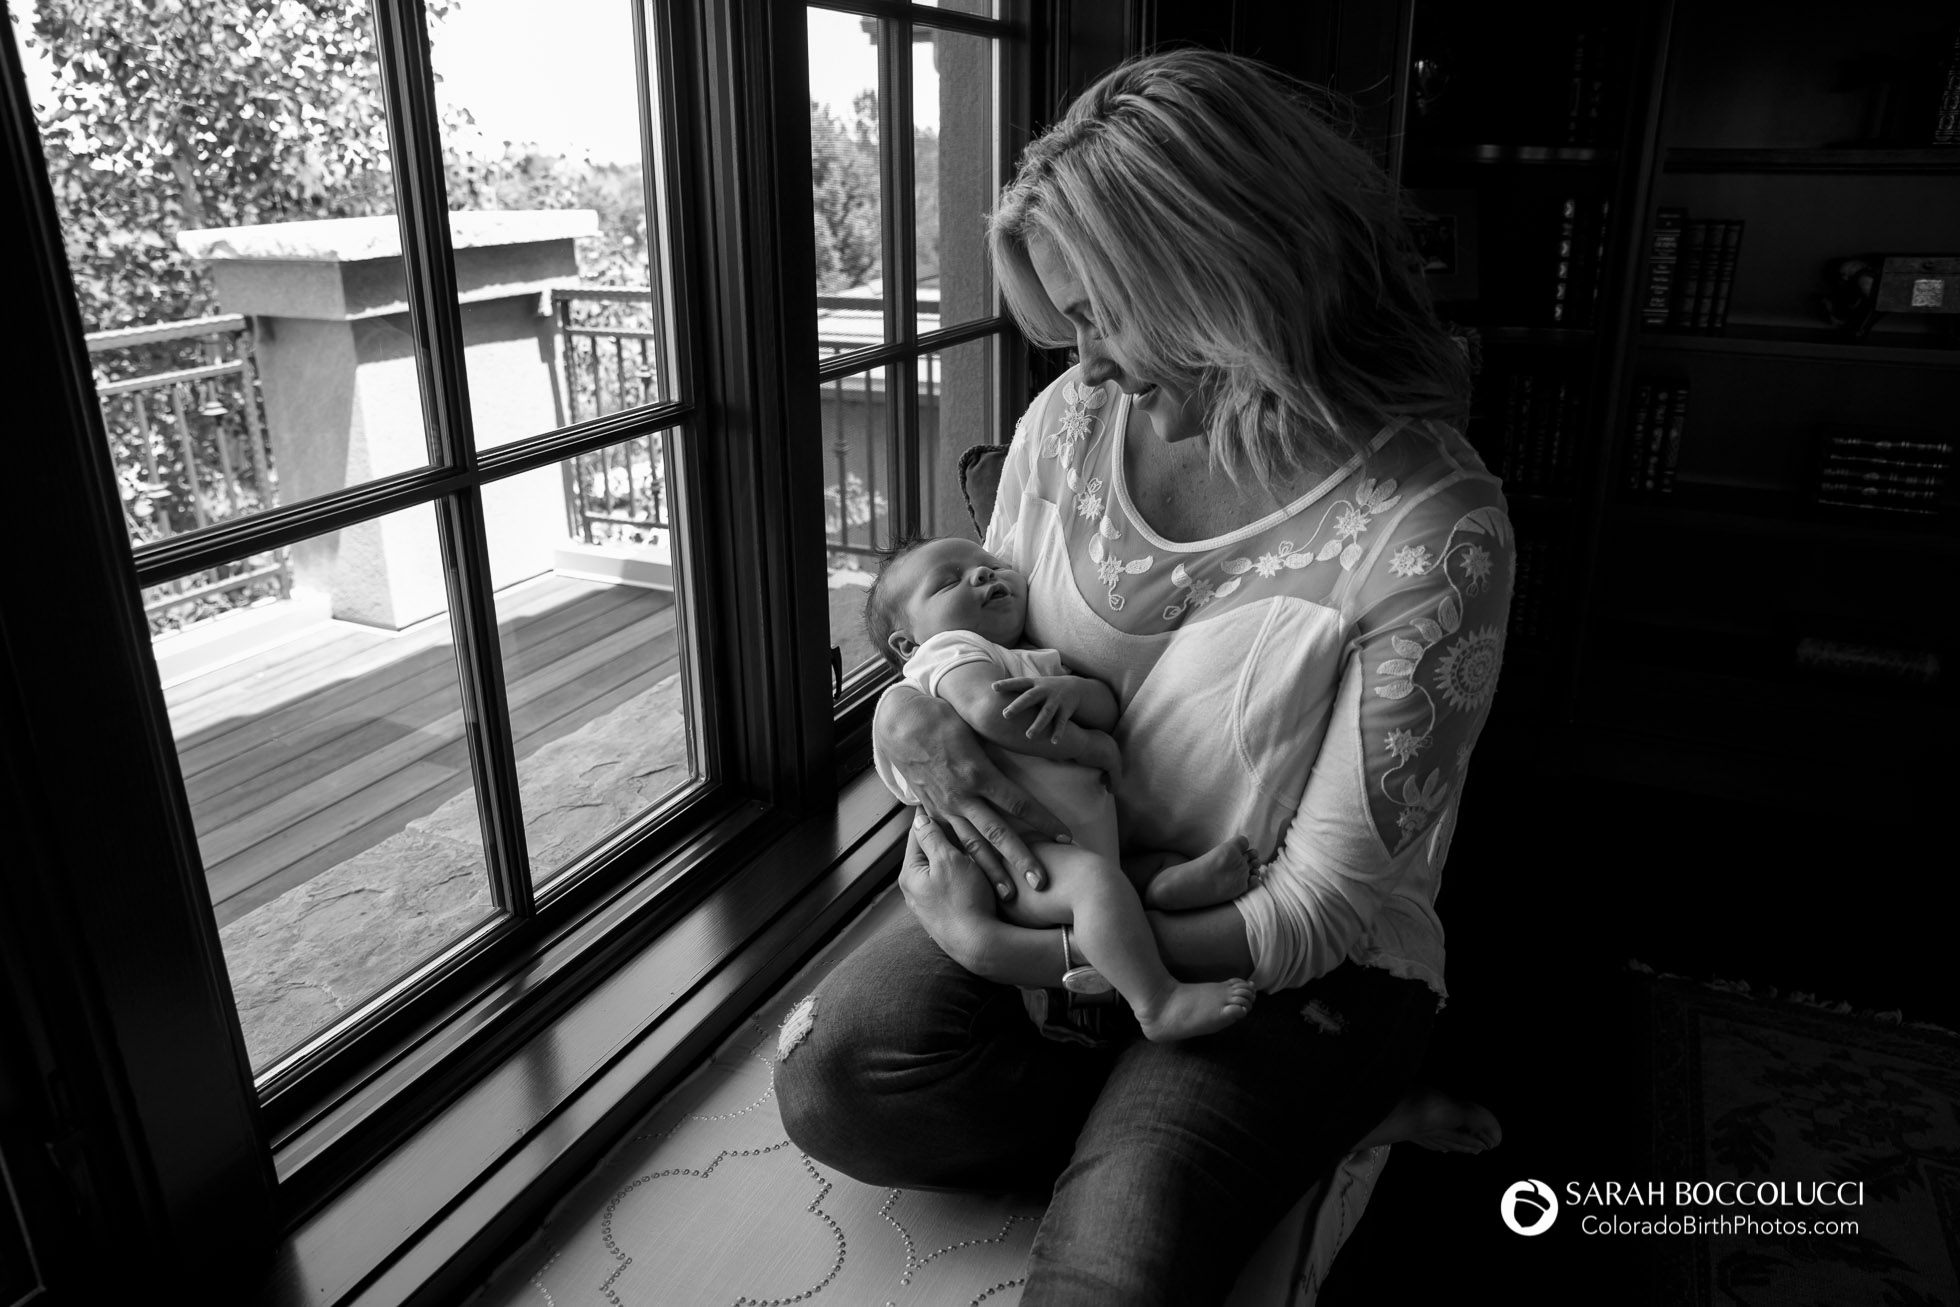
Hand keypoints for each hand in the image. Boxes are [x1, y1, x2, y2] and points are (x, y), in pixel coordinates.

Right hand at [877, 686, 1068, 897]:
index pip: (1019, 802)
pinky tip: (976, 881)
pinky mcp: (932, 812)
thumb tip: (1034, 744)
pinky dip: (965, 862)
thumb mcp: (976, 729)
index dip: (1045, 821)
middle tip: (1041, 884)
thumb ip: (1000, 748)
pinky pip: (951, 843)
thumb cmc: (943, 718)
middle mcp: (962, 796)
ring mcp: (945, 807)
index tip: (1066, 836)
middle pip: (998, 834)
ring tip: (1010, 897)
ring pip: (972, 846)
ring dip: (992, 872)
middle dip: (1021, 860)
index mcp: (978, 772)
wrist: (900, 723)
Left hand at [898, 814, 1004, 970]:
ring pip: (939, 870)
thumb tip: (919, 819)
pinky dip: (958, 875)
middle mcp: (913, 890)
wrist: (979, 944)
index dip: (930, 816)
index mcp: (910, 873)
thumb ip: (932, 838)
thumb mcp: (948, 860)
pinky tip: (972, 872)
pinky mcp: (943, 915)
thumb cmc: (964, 899)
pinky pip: (948, 886)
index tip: (942, 802)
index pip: (916, 834)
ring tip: (969, 844)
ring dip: (953, 857)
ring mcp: (927, 904)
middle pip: (927, 853)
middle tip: (959, 820)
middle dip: (943, 837)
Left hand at [992, 674, 1087, 742]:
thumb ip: (1014, 688)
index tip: (993, 687)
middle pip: (1030, 697)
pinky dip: (1058, 732)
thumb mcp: (1032, 684)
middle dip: (1018, 706)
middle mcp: (1044, 691)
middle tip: (1005, 715)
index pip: (1018, 683)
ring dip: (1038, 724)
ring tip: (1028, 736)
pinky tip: (1053, 742)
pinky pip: (1061, 723)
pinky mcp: (1065, 710)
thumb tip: (989, 690)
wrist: (1073, 688)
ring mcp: (1055, 700)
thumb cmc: (1044, 688)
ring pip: (1046, 713)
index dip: (1006, 684)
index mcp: (1034, 684)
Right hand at [1075, 728, 1123, 791]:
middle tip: (1104, 780)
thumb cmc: (1073, 743)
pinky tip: (1110, 790)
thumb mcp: (1085, 746)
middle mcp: (1113, 744)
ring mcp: (1113, 753)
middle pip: (1117, 762)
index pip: (1112, 754)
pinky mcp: (1111, 762)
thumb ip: (1092, 751)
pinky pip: (1115, 776)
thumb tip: (1091, 760)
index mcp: (1106, 739)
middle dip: (1112, 773)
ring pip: (1117, 770)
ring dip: (1114, 780)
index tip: (1103, 773)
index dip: (1108, 765)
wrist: (1074, 741)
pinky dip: (1114, 784)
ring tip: (1107, 786)